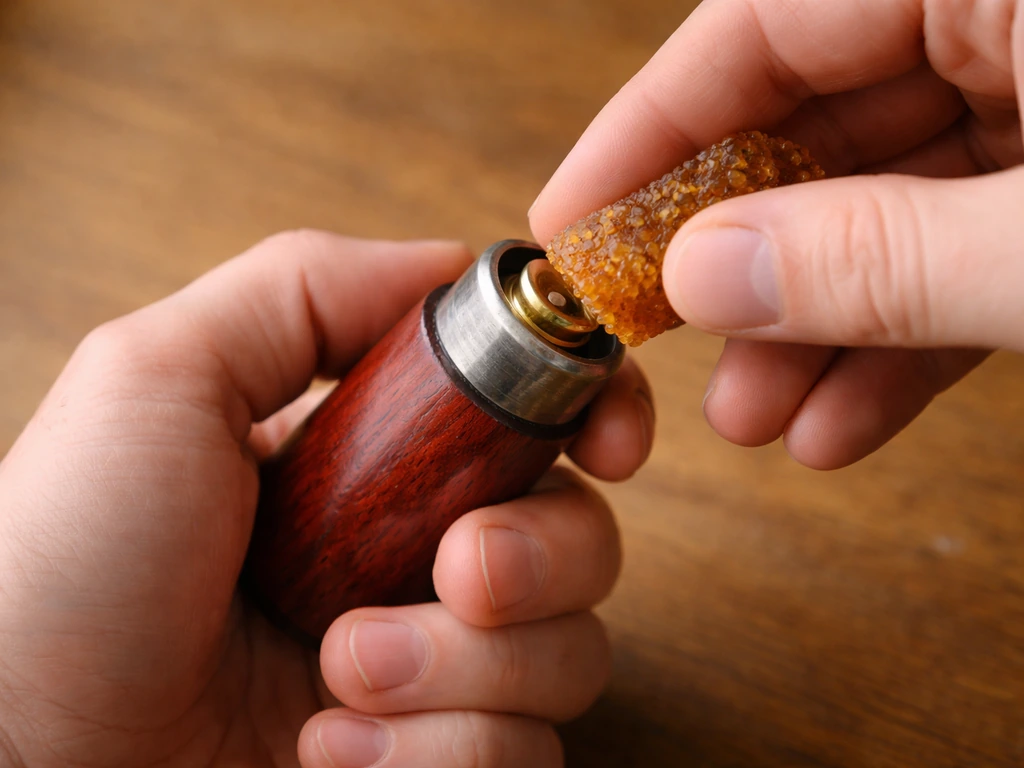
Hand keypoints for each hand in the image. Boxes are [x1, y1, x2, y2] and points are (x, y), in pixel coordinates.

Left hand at [0, 231, 653, 766]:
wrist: (16, 756)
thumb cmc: (59, 564)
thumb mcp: (160, 379)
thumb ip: (305, 292)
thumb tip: (455, 264)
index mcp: (374, 462)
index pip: (536, 423)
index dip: (597, 418)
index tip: (609, 443)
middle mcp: (413, 561)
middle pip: (583, 539)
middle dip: (537, 555)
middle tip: (454, 569)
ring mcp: (432, 672)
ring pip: (568, 657)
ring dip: (460, 666)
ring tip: (335, 672)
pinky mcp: (431, 764)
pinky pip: (517, 755)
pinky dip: (431, 754)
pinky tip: (322, 749)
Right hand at [530, 0, 1023, 469]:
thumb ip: (883, 255)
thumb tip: (705, 276)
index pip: (764, 20)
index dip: (647, 126)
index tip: (573, 221)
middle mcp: (1003, 17)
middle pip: (808, 121)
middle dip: (734, 256)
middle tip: (653, 337)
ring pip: (879, 203)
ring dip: (809, 323)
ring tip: (750, 415)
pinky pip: (956, 249)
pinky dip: (902, 338)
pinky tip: (840, 419)